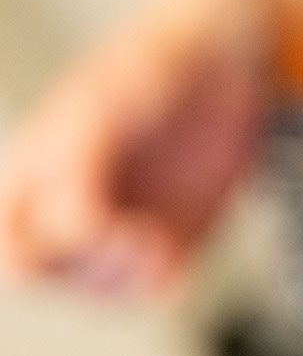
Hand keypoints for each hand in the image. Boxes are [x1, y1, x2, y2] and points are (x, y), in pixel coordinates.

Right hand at [0, 0, 270, 293]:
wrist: (228, 64)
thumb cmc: (153, 69)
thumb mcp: (107, 103)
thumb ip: (78, 159)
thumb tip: (76, 222)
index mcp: (30, 167)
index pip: (6, 245)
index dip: (45, 247)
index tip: (99, 218)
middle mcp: (62, 204)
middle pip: (35, 275)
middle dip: (81, 269)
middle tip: (133, 238)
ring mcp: (114, 226)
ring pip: (95, 291)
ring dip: (126, 276)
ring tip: (158, 239)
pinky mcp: (166, 241)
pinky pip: (148, 291)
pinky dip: (162, 282)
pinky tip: (177, 252)